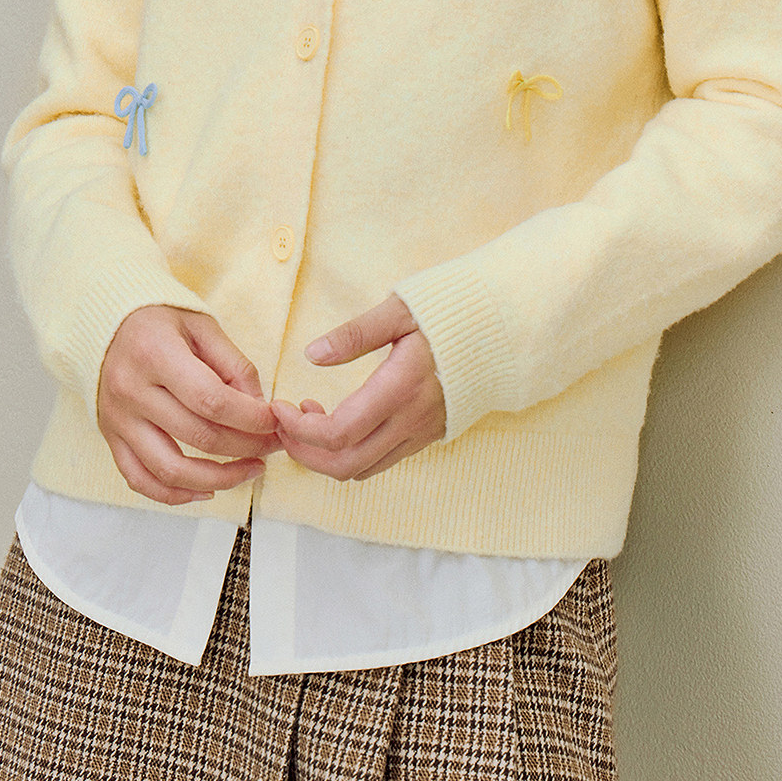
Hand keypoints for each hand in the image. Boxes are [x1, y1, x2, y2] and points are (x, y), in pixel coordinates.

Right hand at [98, 304, 280, 505]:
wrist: (106, 323)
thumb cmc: (159, 321)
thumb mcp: (202, 326)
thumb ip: (234, 365)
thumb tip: (261, 408)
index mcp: (156, 354)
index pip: (212, 400)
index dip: (252, 419)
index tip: (276, 422)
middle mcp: (132, 390)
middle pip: (198, 436)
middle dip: (247, 447)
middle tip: (273, 444)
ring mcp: (118, 418)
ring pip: (171, 470)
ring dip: (219, 479)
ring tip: (250, 470)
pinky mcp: (110, 437)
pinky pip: (140, 480)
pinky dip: (175, 495)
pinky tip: (207, 489)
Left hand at [272, 293, 445, 481]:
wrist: (502, 330)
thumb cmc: (450, 313)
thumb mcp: (399, 311)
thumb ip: (355, 335)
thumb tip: (312, 354)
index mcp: (401, 387)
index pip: (340, 432)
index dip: (300, 429)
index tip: (279, 407)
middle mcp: (412, 420)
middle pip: (345, 465)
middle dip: (304, 452)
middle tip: (283, 423)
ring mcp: (422, 433)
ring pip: (362, 469)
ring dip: (326, 455)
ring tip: (308, 417)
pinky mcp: (428, 436)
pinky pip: (381, 460)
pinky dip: (350, 452)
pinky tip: (339, 421)